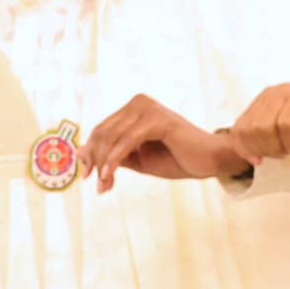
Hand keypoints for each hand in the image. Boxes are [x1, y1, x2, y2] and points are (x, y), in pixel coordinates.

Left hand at [79, 95, 244, 192]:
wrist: (210, 161)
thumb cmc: (177, 159)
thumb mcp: (137, 160)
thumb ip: (112, 155)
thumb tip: (79, 154)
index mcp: (134, 109)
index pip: (101, 129)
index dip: (90, 152)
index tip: (86, 175)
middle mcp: (139, 103)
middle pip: (103, 132)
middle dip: (95, 160)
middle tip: (96, 185)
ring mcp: (149, 108)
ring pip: (112, 138)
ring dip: (104, 164)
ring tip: (104, 185)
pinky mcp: (158, 120)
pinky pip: (127, 141)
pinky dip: (115, 160)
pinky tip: (110, 176)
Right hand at [230, 84, 289, 165]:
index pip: (287, 124)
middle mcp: (283, 90)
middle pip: (262, 127)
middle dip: (274, 148)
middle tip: (289, 151)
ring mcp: (265, 96)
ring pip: (246, 129)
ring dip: (260, 149)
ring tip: (278, 149)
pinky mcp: (254, 105)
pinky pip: (238, 130)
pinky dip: (246, 147)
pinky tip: (261, 154)